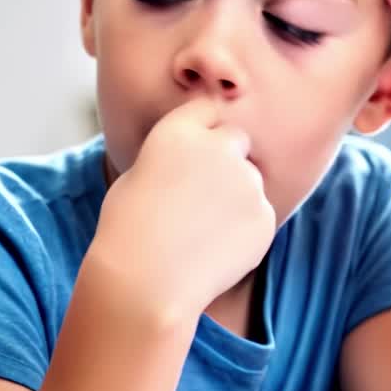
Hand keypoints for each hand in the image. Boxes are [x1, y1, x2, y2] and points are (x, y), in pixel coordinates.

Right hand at [92, 99, 275, 311]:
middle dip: (227, 156)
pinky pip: (259, 215)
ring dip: (236, 195)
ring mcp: (246, 182)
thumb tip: (190, 159)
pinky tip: (214, 249)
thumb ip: (172, 158)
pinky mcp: (264, 217)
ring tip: (202, 230)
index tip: (197, 147)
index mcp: (177, 132)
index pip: (206, 107)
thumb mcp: (136, 177)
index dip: (203, 127)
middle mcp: (217, 148)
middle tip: (205, 191)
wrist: (145, 282)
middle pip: (237, 138)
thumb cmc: (126, 232)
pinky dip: (244, 228)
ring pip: (250, 180)